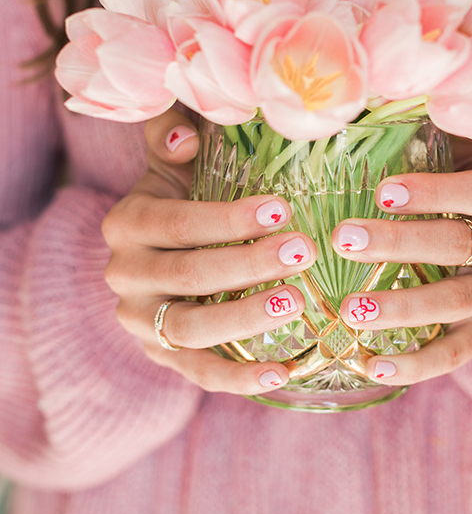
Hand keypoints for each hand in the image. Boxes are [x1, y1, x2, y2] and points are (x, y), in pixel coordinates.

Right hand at [102, 110, 316, 393]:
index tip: (283, 209)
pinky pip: (199, 374)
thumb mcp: (176, 165)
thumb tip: (186, 134)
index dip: (228, 219)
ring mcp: (140, 324)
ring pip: (188, 330)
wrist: (158, 254)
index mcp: (127, 224)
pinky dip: (239, 379)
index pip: (177, 223)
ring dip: (244, 318)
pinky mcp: (162, 357)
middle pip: (187, 276)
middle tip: (304, 251)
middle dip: (248, 265)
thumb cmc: (183, 198)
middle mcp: (124, 276)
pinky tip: (284, 373)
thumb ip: (174, 137)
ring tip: (296, 303)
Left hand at [331, 149, 471, 385]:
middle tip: (344, 240)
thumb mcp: (445, 154)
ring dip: (404, 306)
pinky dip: (417, 364)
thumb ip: (418, 134)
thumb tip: (355, 103)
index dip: (435, 191)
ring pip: (460, 301)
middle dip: (401, 244)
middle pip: (463, 245)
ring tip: (350, 310)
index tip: (381, 191)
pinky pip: (457, 352)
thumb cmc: (447, 190)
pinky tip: (372, 366)